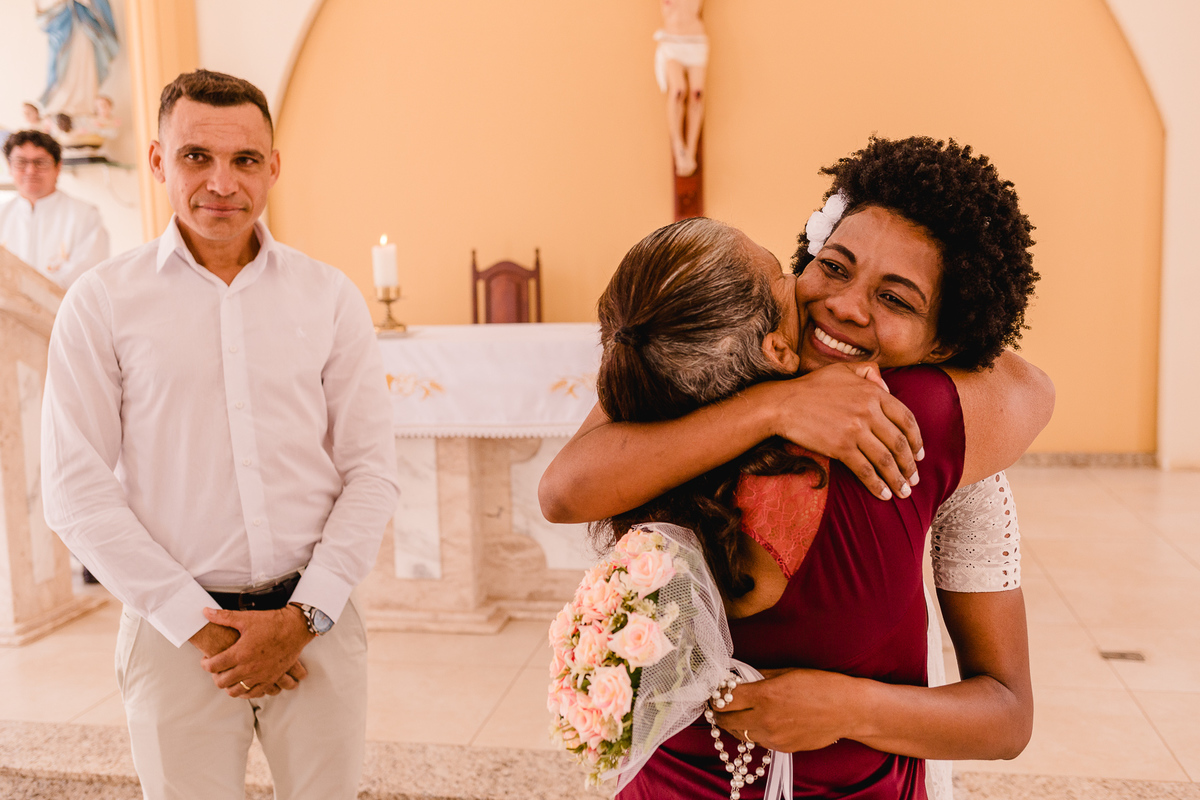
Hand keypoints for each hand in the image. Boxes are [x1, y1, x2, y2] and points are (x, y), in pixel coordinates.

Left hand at [199, 606, 313, 697]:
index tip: (206, 660)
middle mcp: (249, 668)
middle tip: (217, 669)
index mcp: (240, 653)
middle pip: (222, 682)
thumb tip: (206, 612)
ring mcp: (260, 675)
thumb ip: (224, 617)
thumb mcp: (246, 618)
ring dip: (228, 686)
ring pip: (236, 691)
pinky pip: (254, 694)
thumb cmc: (272, 623)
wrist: (296, 628)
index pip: (213, 666)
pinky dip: (245, 692)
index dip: (205, 664)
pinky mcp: (271, 679)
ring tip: (229, 677)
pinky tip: (243, 684)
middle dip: (215, 676)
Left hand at [712, 668, 860, 752]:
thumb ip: (759, 676)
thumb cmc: (821, 685)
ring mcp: (773, 737)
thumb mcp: (786, 672)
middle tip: (721, 702)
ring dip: (735, 722)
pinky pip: (758, 741)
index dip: (716, 694)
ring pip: (739, 734)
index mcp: (764, 695)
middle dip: (719, 711)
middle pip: (725, 720)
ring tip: (739, 711)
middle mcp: (765, 719)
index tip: (715, 689)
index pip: (723, 699)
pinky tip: (761, 720)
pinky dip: (753, 731)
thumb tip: (739, 676)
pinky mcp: (782, 748)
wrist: (848, 710)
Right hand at [769, 363, 922, 500]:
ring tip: (904, 492)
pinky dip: (877, 484)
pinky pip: (865, 470)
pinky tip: (883, 494)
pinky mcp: (841, 447)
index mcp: (873, 392)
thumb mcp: (843, 369)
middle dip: (910, 465)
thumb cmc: (811, 387)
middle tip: (914, 479)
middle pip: (899, 443)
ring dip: (898, 479)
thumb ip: (869, 372)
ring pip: (886, 460)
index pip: (906, 419)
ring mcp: (855, 430)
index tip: (920, 454)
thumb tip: (887, 386)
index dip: (917, 440)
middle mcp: (869, 411)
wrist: (783, 404)